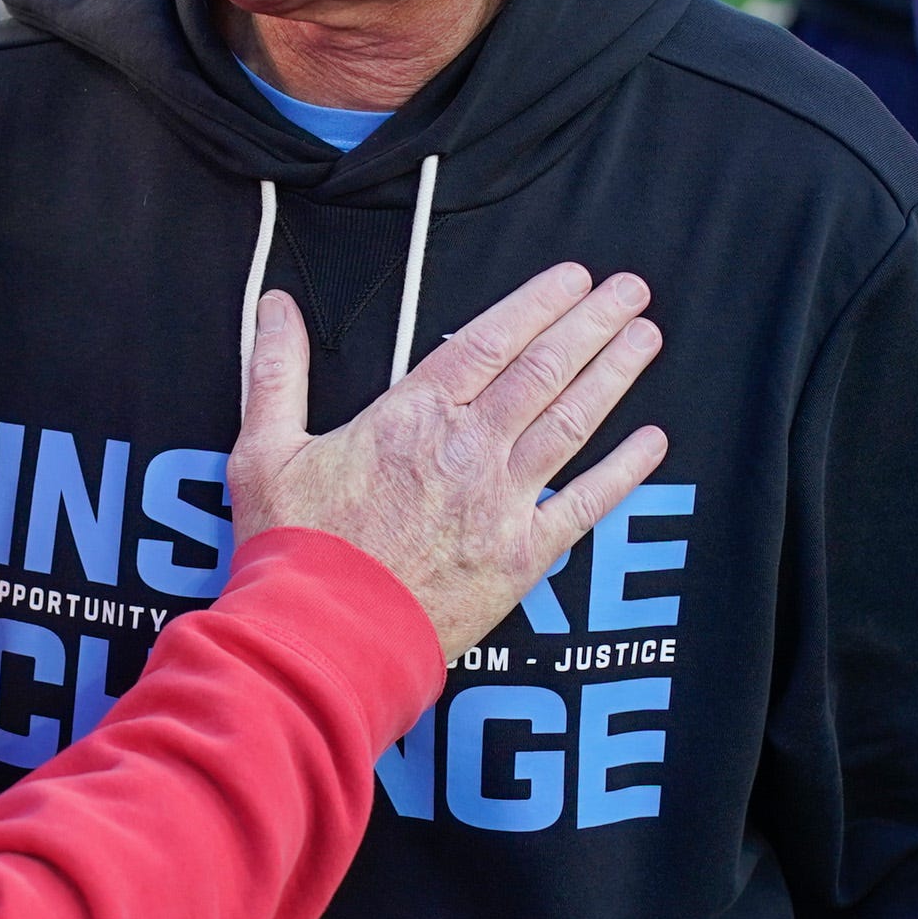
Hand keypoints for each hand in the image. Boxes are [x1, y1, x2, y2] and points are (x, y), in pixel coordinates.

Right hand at [228, 264, 665, 655]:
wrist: (324, 639)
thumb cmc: (293, 549)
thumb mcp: (265, 449)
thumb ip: (276, 370)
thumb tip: (273, 306)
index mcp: (411, 417)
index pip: (489, 341)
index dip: (538, 303)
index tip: (574, 278)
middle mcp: (468, 448)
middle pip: (544, 370)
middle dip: (592, 324)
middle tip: (631, 290)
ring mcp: (502, 501)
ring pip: (572, 422)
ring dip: (615, 374)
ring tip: (646, 336)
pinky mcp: (522, 556)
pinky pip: (585, 504)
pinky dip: (623, 471)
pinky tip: (652, 441)